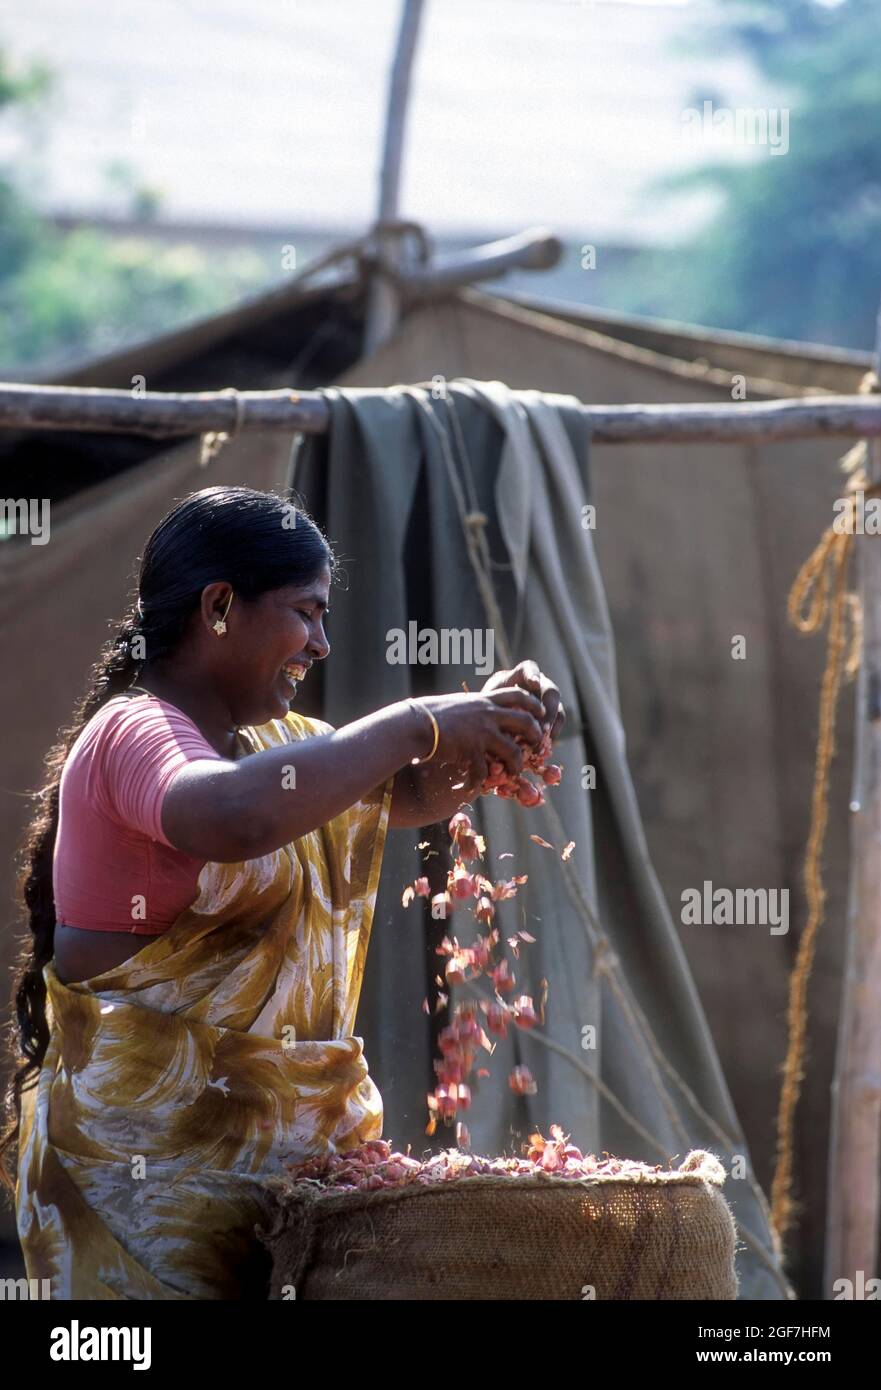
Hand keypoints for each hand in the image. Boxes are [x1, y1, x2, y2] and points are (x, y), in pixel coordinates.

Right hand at [413, 688, 545, 784]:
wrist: (413, 724)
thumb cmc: (429, 714)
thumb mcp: (458, 704)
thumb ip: (474, 707)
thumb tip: (480, 707)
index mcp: (484, 700)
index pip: (518, 695)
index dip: (533, 704)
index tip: (540, 713)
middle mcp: (487, 714)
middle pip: (526, 722)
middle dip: (535, 736)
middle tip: (536, 746)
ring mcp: (481, 733)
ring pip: (513, 752)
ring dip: (516, 765)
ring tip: (514, 773)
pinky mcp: (471, 751)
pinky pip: (485, 771)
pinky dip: (481, 781)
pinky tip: (474, 786)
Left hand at [481, 660, 564, 741]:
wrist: (490, 718)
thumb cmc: (487, 707)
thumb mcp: (486, 703)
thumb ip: (494, 706)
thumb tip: (502, 719)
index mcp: (520, 675)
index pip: (529, 668)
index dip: (533, 675)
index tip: (534, 683)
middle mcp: (538, 684)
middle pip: (550, 691)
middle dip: (548, 710)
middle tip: (542, 728)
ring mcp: (546, 700)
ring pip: (558, 709)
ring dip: (552, 725)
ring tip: (543, 740)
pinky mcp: (551, 715)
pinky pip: (557, 723)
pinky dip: (552, 734)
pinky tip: (543, 745)